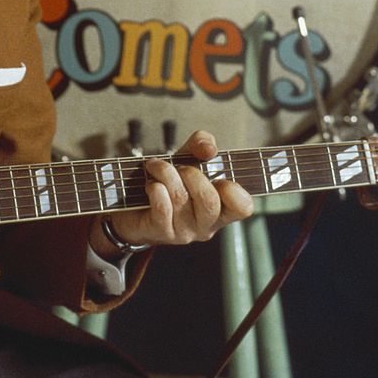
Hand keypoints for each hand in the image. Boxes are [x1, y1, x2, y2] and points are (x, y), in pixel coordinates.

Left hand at [90, 130, 253, 255]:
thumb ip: (202, 145)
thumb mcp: (189, 158)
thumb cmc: (170, 181)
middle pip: (209, 201)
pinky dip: (155, 188)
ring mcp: (184, 231)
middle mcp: (206, 224)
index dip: (235, 191)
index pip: (242, 207)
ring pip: (181, 198)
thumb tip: (209, 148)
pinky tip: (151, 184)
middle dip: (192, 174)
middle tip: (179, 167)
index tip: (220, 178)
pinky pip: (162, 207)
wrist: (134, 204)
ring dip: (166, 173)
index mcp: (221, 209)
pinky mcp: (161, 232)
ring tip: (156, 166)